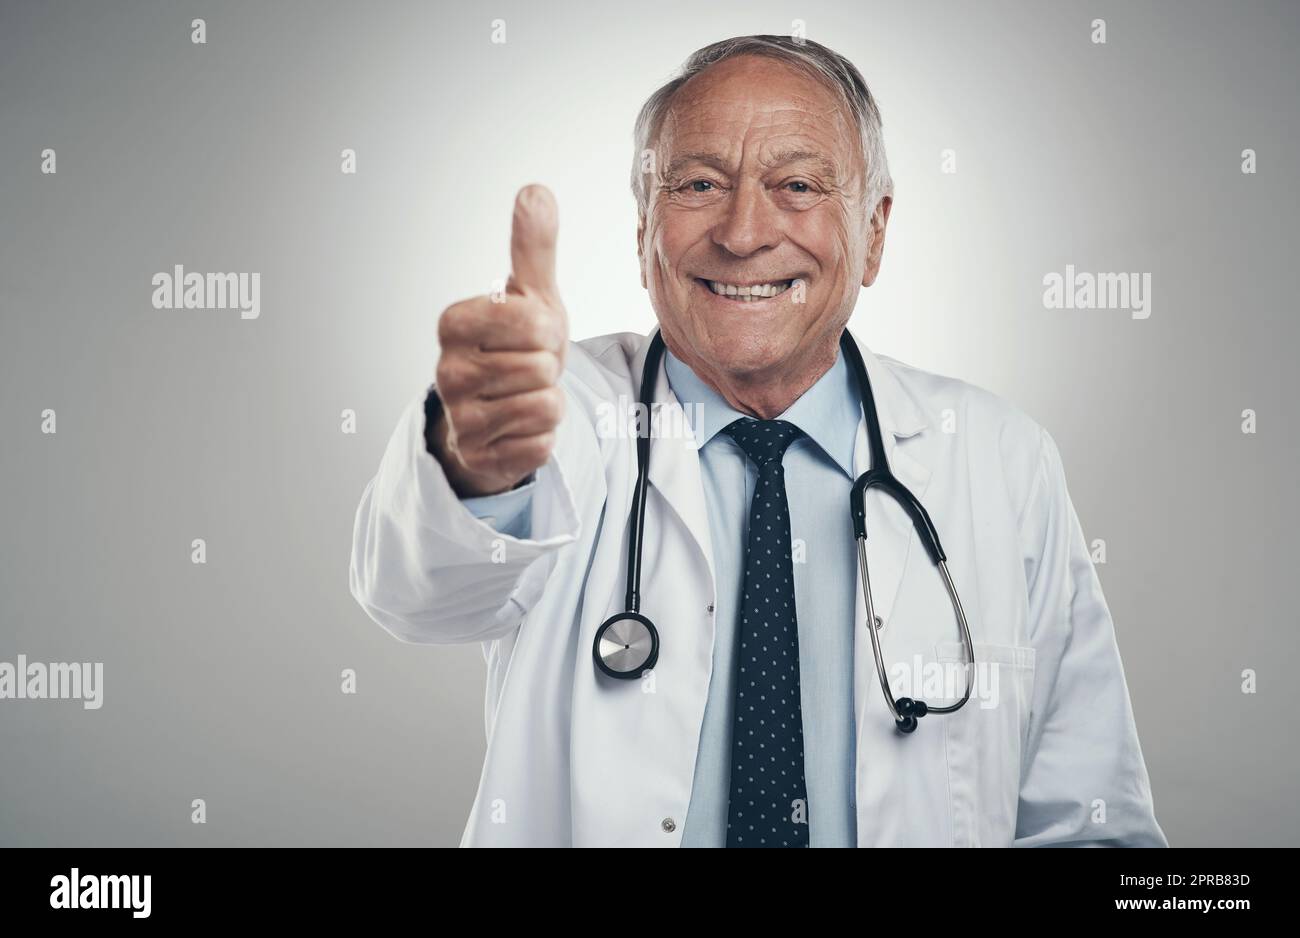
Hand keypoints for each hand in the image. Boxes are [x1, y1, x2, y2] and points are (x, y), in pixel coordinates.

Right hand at [430, 185, 568, 496]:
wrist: (499, 412)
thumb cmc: (515, 345)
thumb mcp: (528, 294)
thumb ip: (532, 246)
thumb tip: (535, 190)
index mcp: (453, 322)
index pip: (533, 323)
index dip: (548, 331)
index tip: (532, 334)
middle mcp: (446, 370)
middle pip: (541, 366)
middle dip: (549, 368)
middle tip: (529, 368)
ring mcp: (458, 417)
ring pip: (543, 404)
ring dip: (547, 400)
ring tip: (524, 394)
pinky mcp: (478, 456)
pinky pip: (540, 442)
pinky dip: (543, 435)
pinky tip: (519, 427)